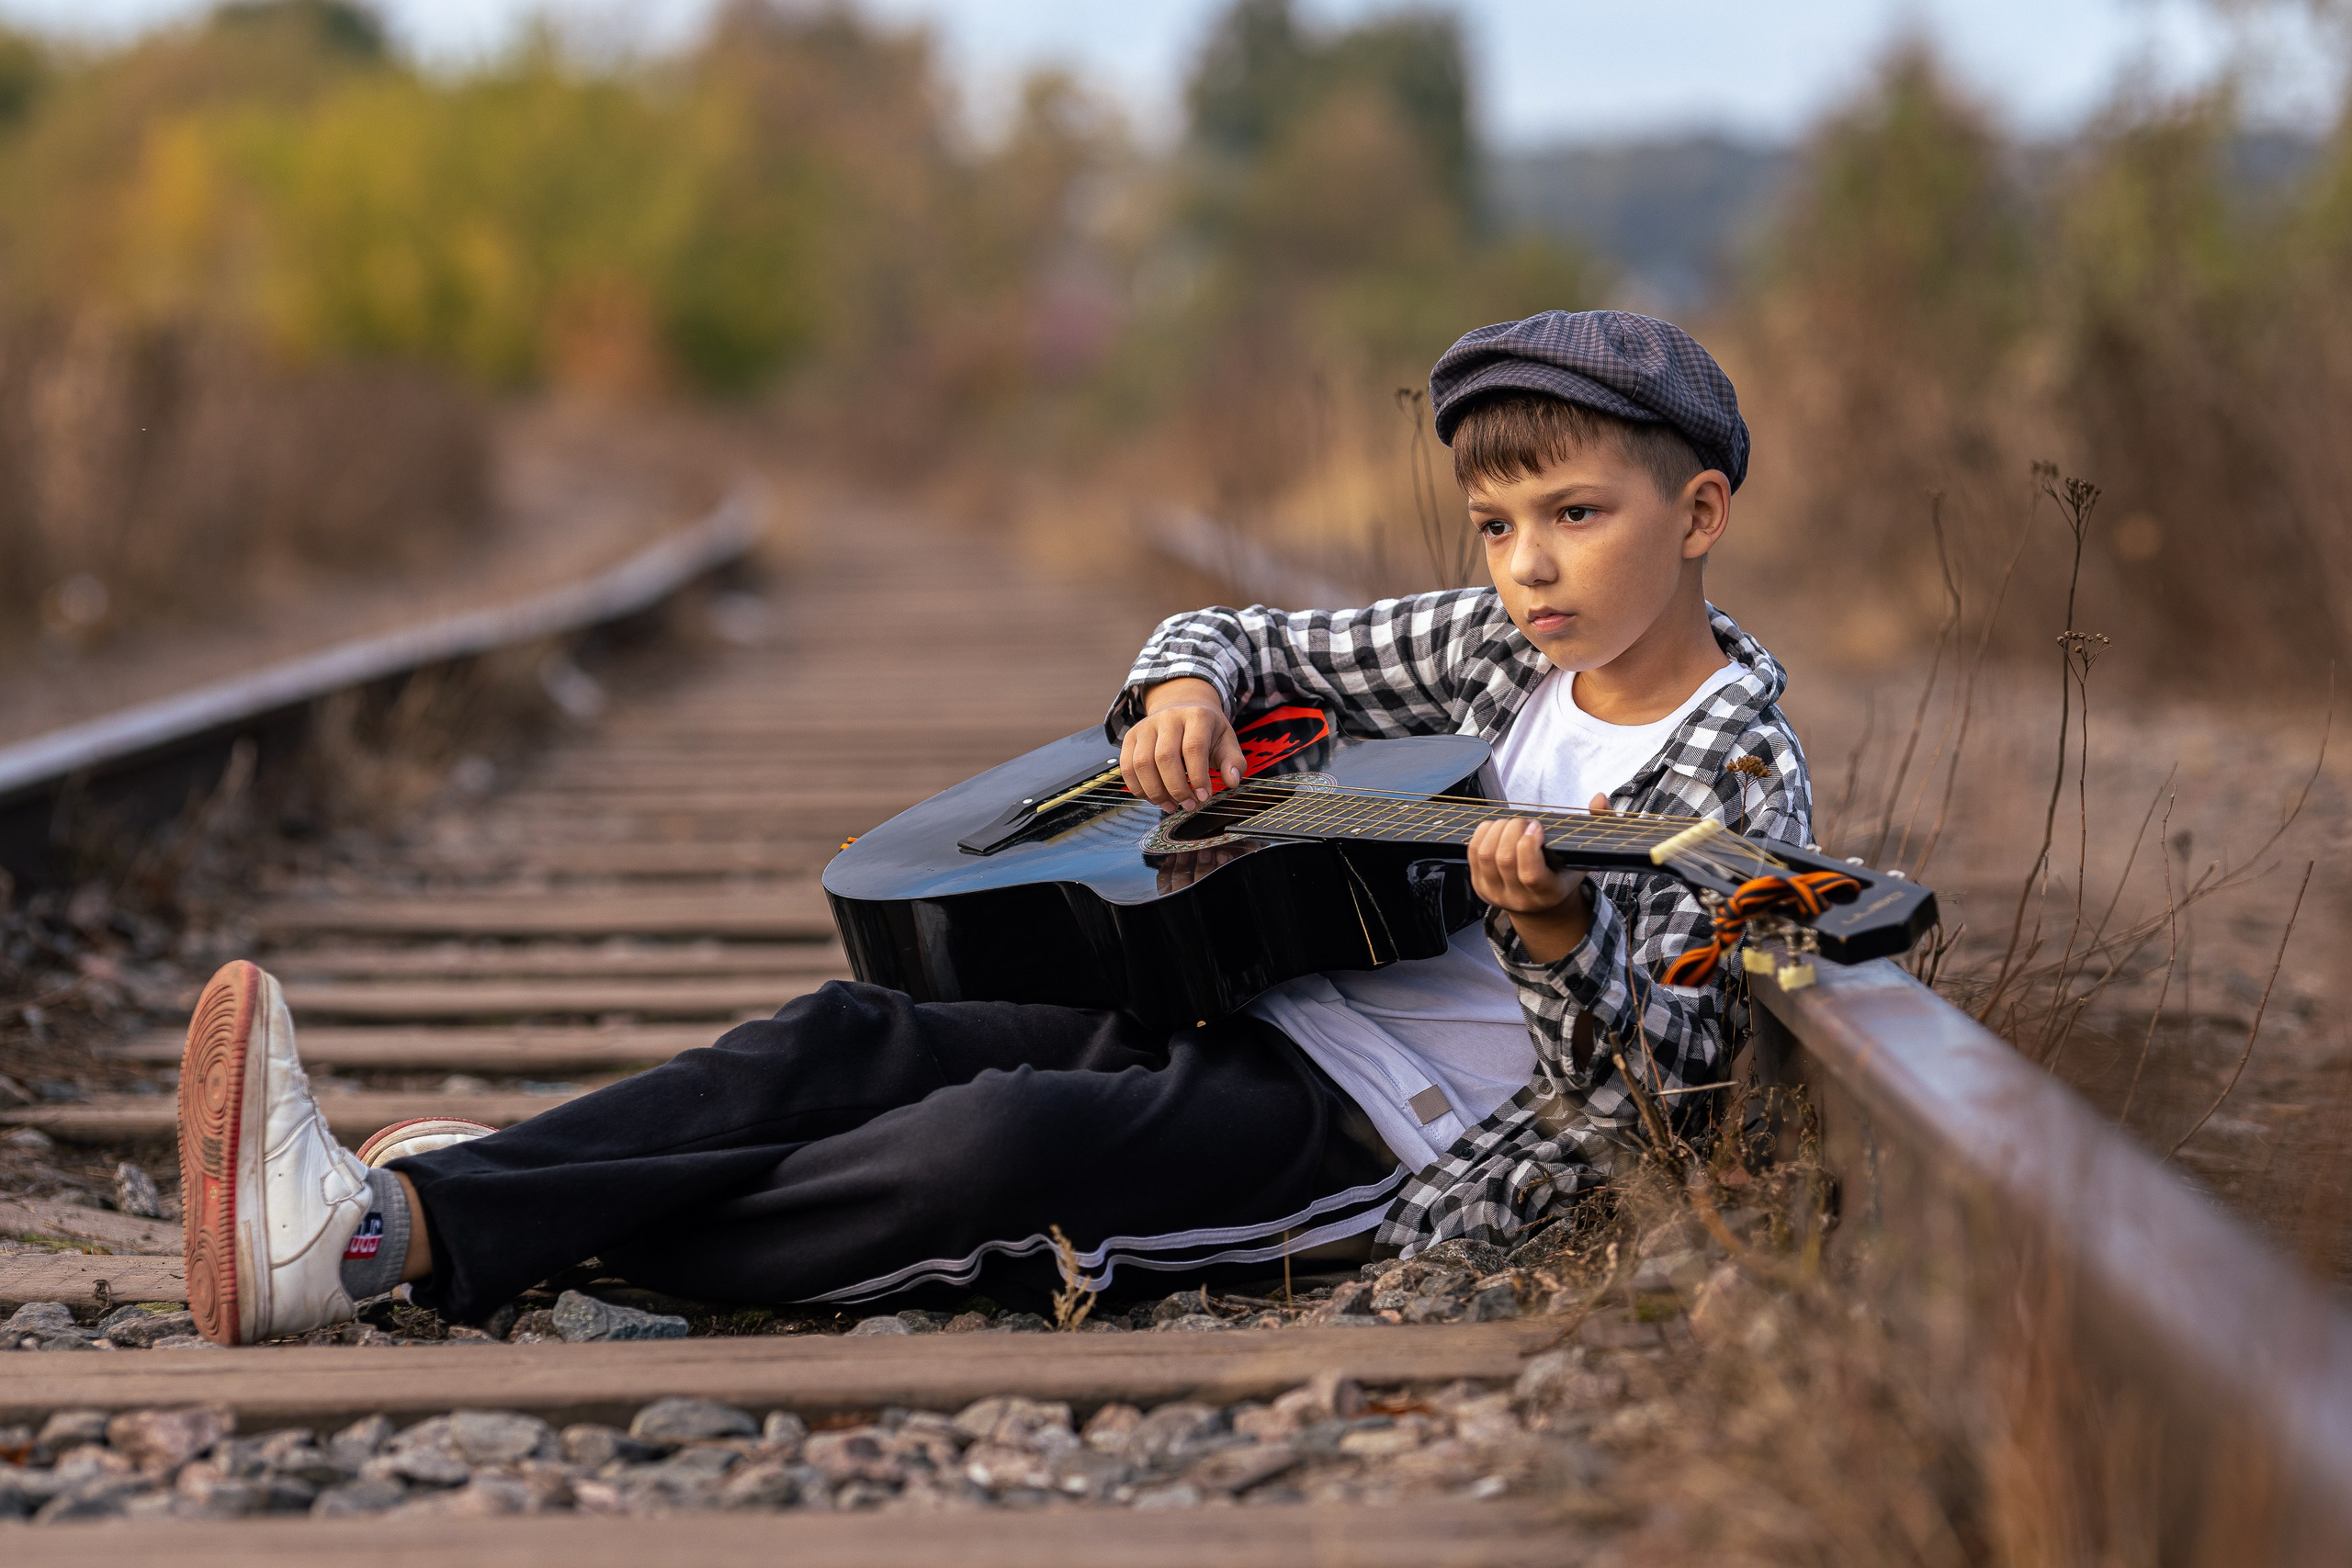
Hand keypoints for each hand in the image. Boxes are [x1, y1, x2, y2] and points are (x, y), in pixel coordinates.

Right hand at [1122, 678, 1243, 810]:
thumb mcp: (1226, 741)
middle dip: (1176, 788)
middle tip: (1188, 805)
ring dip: (1156, 792)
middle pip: (1164, 757)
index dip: (1197, 776)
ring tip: (1171, 805)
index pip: (1193, 747)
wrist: (1182, 708)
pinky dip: (1138, 788)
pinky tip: (1154, 798)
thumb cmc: (1206, 730)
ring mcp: (1146, 726)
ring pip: (1142, 764)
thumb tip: (1232, 781)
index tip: (1203, 797)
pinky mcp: (1131, 737)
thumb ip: (1233, 761)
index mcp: (1196, 716)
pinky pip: (1127, 767)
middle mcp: (1168, 717)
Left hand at [1467, 795, 1609, 962]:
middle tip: (1526, 823)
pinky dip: (1482, 833)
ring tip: (1512, 824)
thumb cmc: (1563, 874)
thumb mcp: (1585, 853)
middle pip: (1504, 859)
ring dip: (1496, 829)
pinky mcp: (1479, 886)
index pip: (1530, 874)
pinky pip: (1472, 854)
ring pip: (1485, 855)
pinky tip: (1496, 828)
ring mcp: (1496, 894)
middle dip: (1513, 830)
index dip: (1528, 845)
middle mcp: (1519, 898)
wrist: (1541, 904)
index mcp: (1548, 893)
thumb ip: (1597, 824)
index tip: (1536, 826)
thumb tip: (1599, 798)